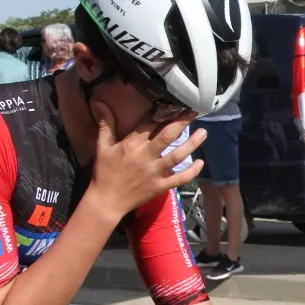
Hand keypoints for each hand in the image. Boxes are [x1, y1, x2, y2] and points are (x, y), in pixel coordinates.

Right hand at [89, 101, 203, 216]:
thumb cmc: (104, 172)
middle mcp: (146, 156)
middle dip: (182, 122)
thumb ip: (105, 125)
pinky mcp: (160, 186)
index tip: (175, 104)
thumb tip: (100, 103)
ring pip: (177, 156)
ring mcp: (155, 172)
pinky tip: (201, 163)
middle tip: (194, 111)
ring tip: (204, 132)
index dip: (163, 112)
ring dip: (192, 144)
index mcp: (132, 144)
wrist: (107, 201)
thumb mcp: (103, 147)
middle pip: (168, 136)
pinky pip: (180, 178)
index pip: (150, 123)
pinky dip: (192, 172)